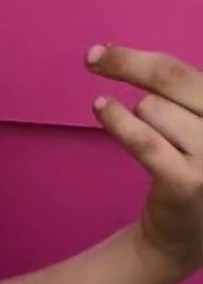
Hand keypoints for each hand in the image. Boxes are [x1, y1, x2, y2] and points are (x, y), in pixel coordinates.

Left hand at [87, 43, 202, 278]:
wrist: (191, 234)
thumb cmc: (193, 163)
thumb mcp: (195, 121)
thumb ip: (171, 88)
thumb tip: (110, 50)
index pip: (186, 72)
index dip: (143, 57)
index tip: (105, 50)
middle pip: (173, 79)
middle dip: (128, 64)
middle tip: (91, 58)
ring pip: (153, 108)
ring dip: (142, 119)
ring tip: (159, 143)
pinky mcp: (191, 183)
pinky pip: (145, 140)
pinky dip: (119, 122)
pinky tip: (101, 108)